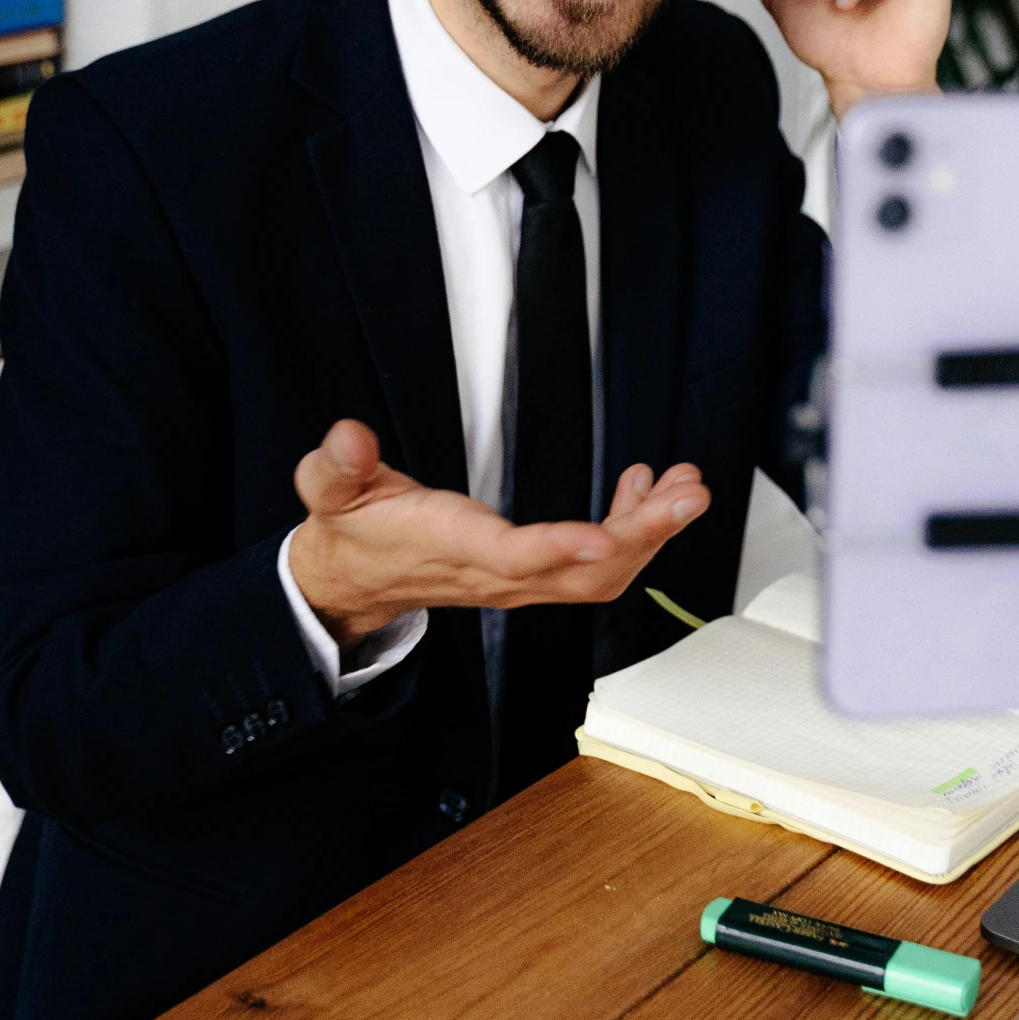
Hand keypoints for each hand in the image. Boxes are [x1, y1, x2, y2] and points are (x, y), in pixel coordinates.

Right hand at [288, 419, 710, 653]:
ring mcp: (520, 581)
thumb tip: (347, 439)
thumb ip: (337, 467)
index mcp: (453, 548)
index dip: (561, 548)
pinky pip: (594, 565)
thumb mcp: (330, 491)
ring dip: (651, 533)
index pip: (513, 556)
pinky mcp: (532, 574)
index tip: (606, 536)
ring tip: (685, 488)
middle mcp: (497, 574)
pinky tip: (643, 489)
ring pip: (600, 575)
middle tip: (688, 495)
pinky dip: (631, 530)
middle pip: (583, 575)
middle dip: (643, 538)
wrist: (355, 579)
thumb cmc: (356, 531)